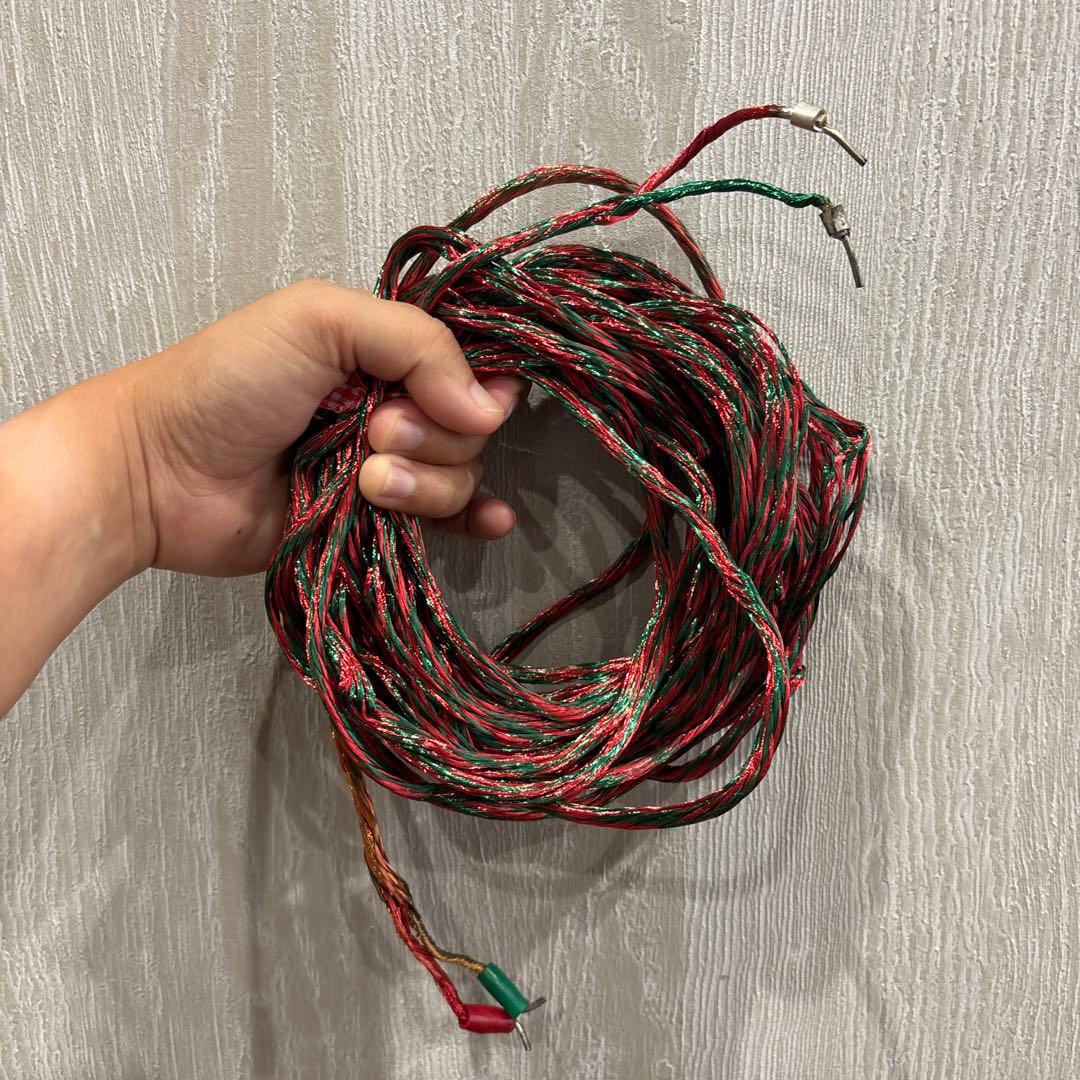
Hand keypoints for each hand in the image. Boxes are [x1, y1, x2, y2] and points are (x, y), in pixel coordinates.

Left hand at [115, 279, 524, 575]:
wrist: (160, 474)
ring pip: (458, 478)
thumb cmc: (226, 382)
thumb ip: (413, 342)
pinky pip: (444, 524)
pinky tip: (490, 523)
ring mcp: (385, 469)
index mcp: (383, 351)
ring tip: (362, 482)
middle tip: (372, 434)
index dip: (477, 384)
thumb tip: (489, 406)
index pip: (470, 362)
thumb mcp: (317, 320)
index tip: (446, 399)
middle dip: (431, 436)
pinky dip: (473, 520)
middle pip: (469, 428)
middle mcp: (393, 406)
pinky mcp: (373, 523)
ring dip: (423, 484)